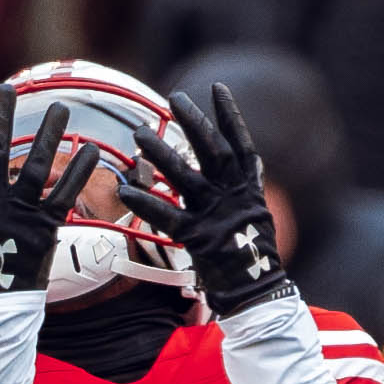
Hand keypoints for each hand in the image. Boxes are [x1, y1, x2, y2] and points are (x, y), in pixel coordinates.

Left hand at [120, 84, 292, 317]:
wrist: (257, 294)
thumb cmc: (252, 256)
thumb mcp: (256, 213)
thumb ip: (249, 184)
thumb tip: (252, 158)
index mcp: (249, 190)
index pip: (241, 144)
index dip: (230, 115)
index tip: (217, 88)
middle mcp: (234, 197)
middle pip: (213, 151)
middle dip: (194, 122)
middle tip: (174, 98)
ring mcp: (216, 217)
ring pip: (186, 177)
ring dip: (162, 153)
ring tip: (140, 134)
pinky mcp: (197, 239)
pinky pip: (167, 217)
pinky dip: (146, 202)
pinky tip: (126, 189)